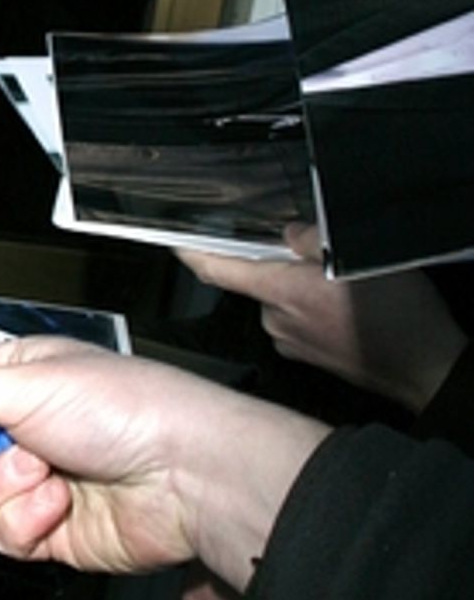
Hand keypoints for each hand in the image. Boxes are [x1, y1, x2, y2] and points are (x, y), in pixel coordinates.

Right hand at [0, 337, 329, 590]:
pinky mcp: (47, 532)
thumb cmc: (125, 407)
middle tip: (15, 445)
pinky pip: (2, 538)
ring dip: (6, 490)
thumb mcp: (26, 382)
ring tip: (50, 473)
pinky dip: (27, 523)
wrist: (190, 474)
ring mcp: (32, 483)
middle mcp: (17, 430)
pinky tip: (61, 505)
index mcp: (13, 379)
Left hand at [177, 223, 465, 412]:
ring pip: (281, 300)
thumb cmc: (396, 316)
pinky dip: (314, 310)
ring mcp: (290, 341)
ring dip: (300, 288)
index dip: (193, 252)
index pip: (218, 270)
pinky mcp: (306, 355)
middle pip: (258, 280)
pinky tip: (347, 309)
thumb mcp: (357, 258)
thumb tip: (289, 233)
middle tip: (317, 258)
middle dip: (280, 265)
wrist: (425, 366)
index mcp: (281, 292)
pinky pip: (299, 320)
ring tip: (342, 287)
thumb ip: (312, 239)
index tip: (174, 240)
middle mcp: (276, 320)